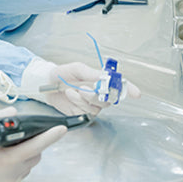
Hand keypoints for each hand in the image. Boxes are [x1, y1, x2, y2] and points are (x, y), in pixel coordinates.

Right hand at [0, 106, 65, 181]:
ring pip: (28, 165)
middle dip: (36, 143)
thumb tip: (13, 113)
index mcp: (1, 158)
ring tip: (11, 143)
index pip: (33, 146)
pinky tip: (4, 154)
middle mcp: (6, 173)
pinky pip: (18, 173)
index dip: (49, 137)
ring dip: (26, 153)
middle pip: (34, 156)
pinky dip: (17, 162)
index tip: (61, 128)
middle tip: (29, 132)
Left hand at [22, 60, 140, 116]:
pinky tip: (69, 95)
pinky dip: (78, 103)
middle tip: (82, 88)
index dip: (129, 89)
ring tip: (71, 90)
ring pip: (98, 106)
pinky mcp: (82, 113)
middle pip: (109, 99)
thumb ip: (91, 73)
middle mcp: (99, 93)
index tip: (136, 93)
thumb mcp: (76, 68)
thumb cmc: (62, 73)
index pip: (119, 85)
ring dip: (84, 99)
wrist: (46, 84)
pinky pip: (86, 112)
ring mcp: (91, 104)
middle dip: (96, 95)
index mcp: (100, 80)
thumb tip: (105, 77)